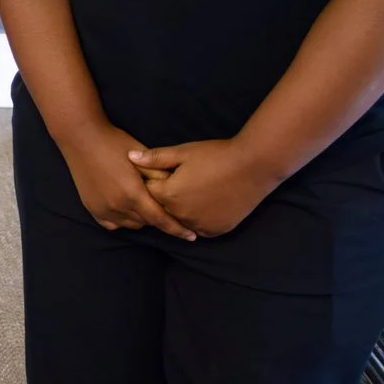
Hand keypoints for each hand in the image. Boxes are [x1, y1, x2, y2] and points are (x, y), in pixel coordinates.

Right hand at [60, 122, 195, 239]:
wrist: (82, 138)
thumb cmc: (114, 142)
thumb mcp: (141, 156)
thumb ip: (159, 175)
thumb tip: (178, 190)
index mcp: (133, 193)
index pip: (160, 219)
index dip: (177, 229)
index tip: (191, 236)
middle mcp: (118, 206)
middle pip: (147, 222)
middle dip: (158, 217)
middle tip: (164, 206)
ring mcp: (103, 209)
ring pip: (131, 224)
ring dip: (141, 218)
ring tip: (144, 204)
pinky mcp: (91, 208)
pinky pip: (113, 224)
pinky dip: (123, 220)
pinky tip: (126, 209)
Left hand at [128, 139, 281, 238]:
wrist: (254, 166)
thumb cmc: (216, 155)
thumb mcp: (183, 152)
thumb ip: (155, 158)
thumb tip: (130, 157)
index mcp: (168, 195)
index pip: (149, 192)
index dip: (153, 182)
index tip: (163, 173)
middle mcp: (181, 215)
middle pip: (163, 209)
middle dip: (166, 198)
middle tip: (182, 182)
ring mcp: (199, 225)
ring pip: (181, 220)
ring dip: (181, 211)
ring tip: (194, 192)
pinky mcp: (216, 230)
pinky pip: (199, 228)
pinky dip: (197, 220)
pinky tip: (204, 205)